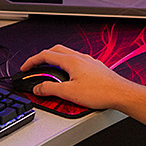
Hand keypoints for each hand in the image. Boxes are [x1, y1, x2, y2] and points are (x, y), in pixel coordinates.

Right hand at [19, 44, 145, 110]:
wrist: (121, 94)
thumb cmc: (101, 92)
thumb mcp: (69, 93)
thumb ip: (50, 89)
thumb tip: (38, 88)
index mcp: (71, 61)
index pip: (45, 55)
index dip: (31, 61)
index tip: (25, 68)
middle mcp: (80, 58)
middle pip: (55, 51)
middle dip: (42, 57)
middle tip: (35, 67)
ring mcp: (88, 61)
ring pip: (67, 55)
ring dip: (55, 60)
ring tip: (49, 72)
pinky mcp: (95, 67)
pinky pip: (76, 61)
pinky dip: (66, 65)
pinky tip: (69, 76)